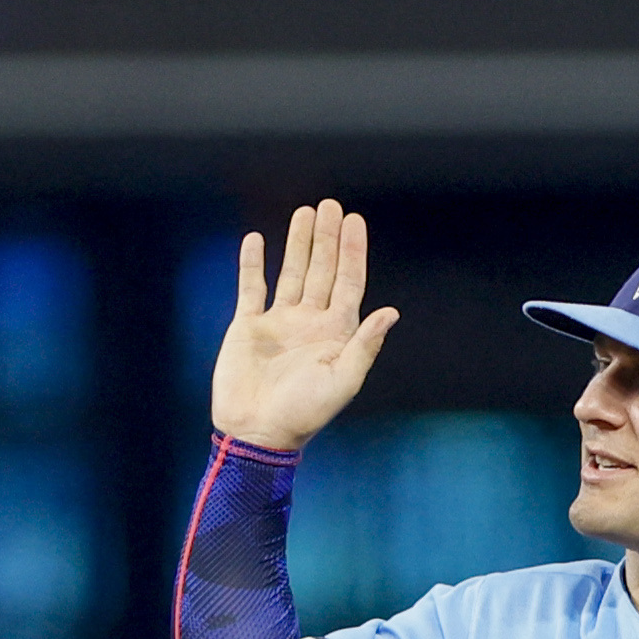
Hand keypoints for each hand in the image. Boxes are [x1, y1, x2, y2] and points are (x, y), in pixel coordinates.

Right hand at [206, 199, 398, 453]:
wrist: (257, 432)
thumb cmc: (304, 413)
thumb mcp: (343, 381)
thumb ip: (364, 345)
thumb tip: (390, 312)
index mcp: (336, 333)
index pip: (348, 282)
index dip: (353, 251)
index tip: (354, 220)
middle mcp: (310, 322)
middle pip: (322, 270)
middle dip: (326, 238)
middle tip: (330, 205)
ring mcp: (279, 322)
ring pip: (291, 272)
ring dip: (297, 243)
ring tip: (304, 212)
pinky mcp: (248, 326)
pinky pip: (251, 287)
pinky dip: (253, 264)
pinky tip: (257, 240)